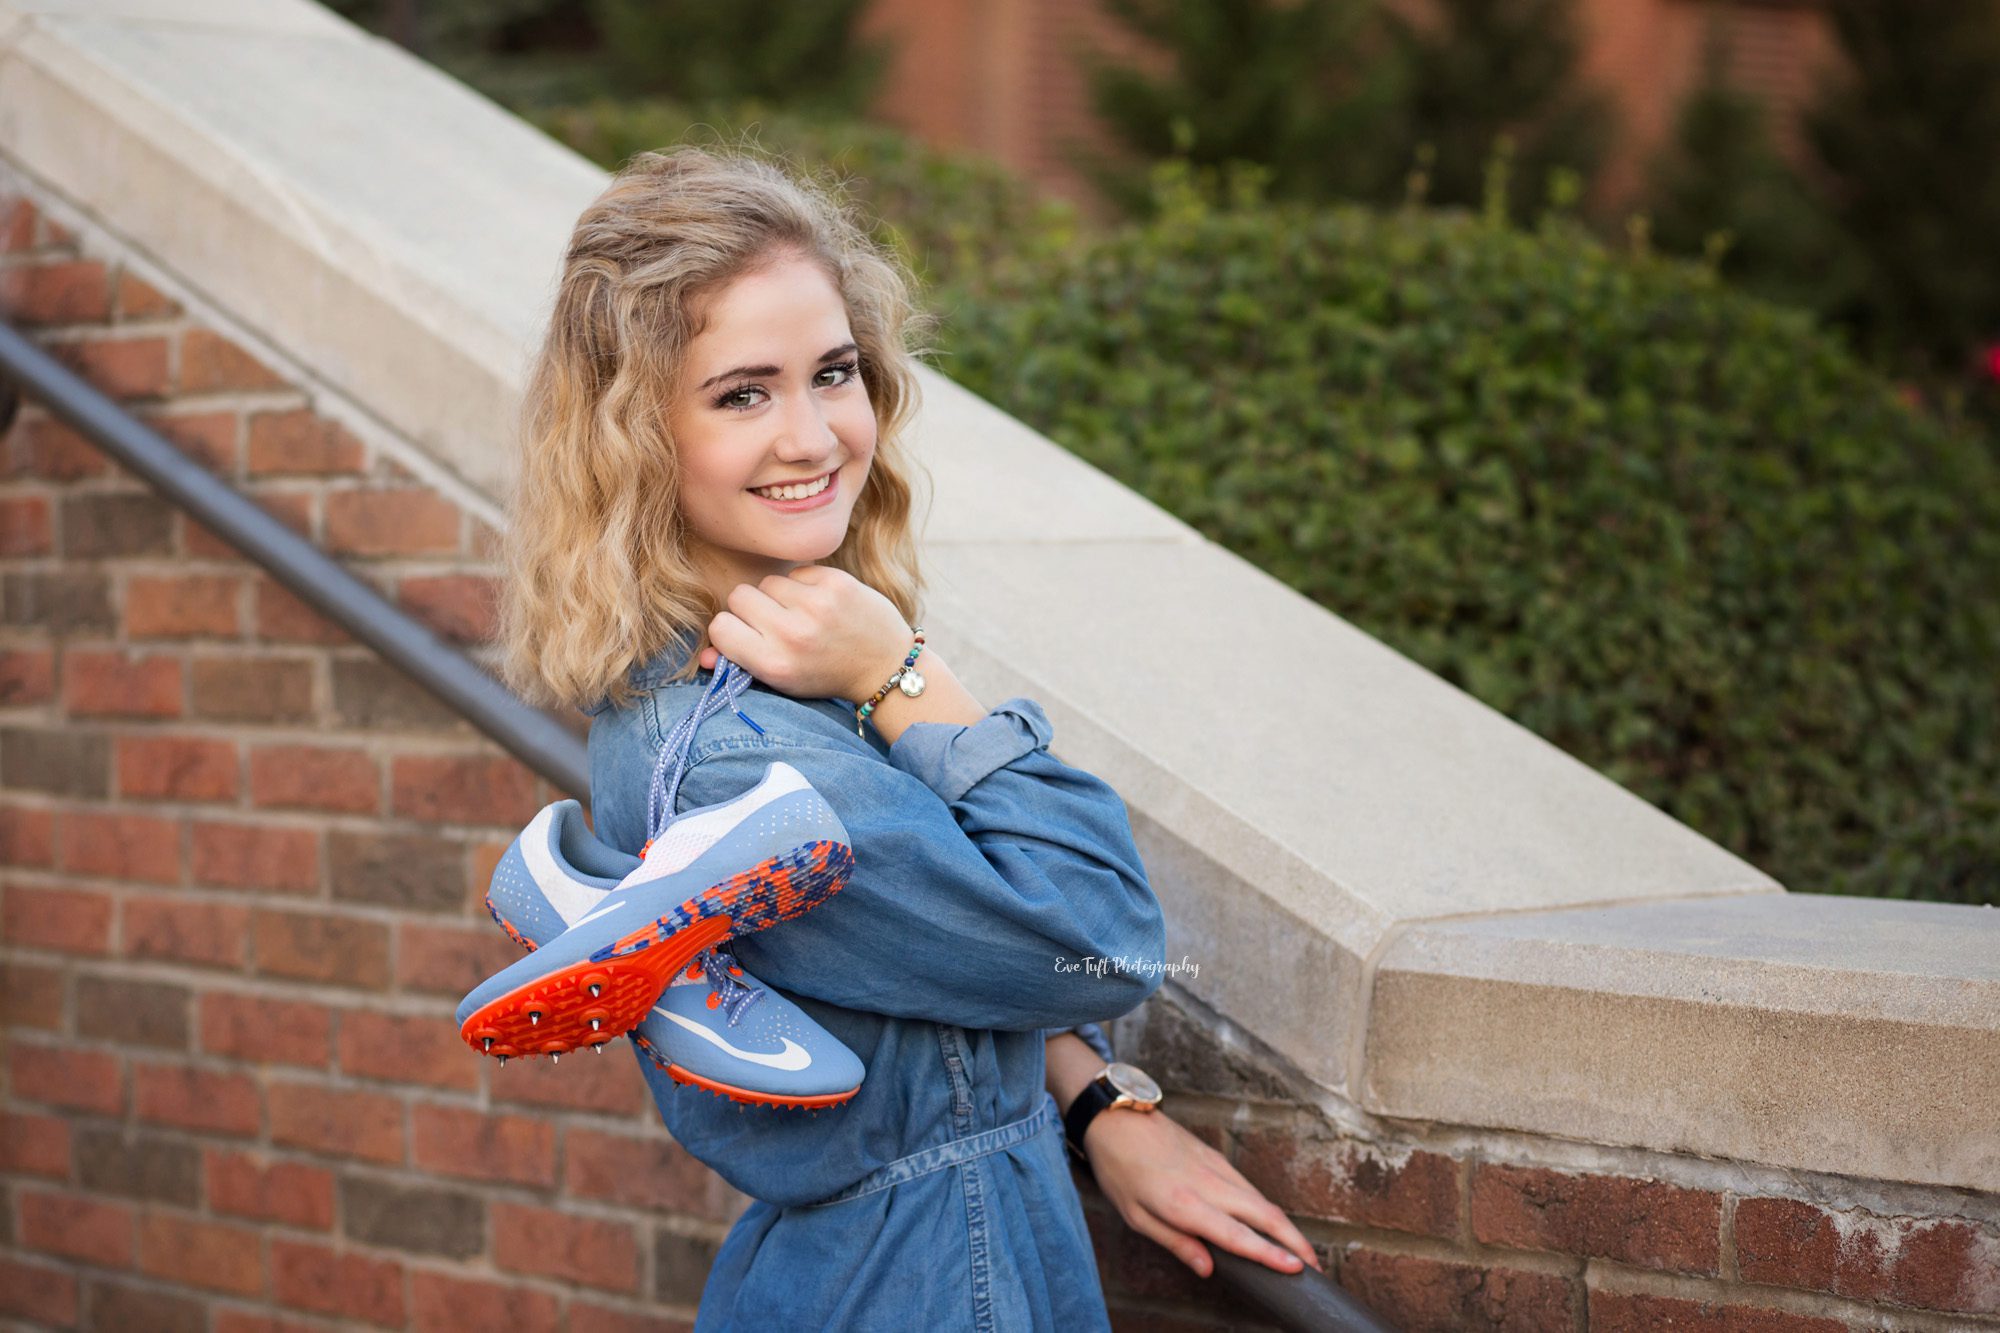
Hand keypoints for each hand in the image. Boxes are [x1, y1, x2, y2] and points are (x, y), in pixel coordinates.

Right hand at [698, 565, 911, 701]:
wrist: (885, 666)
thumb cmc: (825, 674)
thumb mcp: (782, 681)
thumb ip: (740, 664)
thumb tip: (704, 656)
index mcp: (774, 664)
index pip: (720, 627)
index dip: (731, 629)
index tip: (749, 636)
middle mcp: (793, 634)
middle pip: (739, 596)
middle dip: (753, 608)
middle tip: (777, 624)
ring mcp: (816, 606)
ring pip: (768, 582)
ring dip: (779, 595)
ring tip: (803, 615)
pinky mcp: (836, 583)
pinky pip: (797, 571)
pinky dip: (805, 585)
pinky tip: (822, 604)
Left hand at [1084, 1108, 1322, 1279]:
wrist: (1116, 1116)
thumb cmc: (1119, 1168)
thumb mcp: (1135, 1215)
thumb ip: (1175, 1243)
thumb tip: (1208, 1269)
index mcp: (1184, 1203)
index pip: (1237, 1234)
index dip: (1270, 1254)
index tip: (1297, 1269)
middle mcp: (1208, 1183)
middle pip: (1265, 1214)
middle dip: (1296, 1242)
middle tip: (1315, 1269)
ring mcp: (1216, 1166)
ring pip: (1262, 1199)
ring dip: (1286, 1227)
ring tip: (1301, 1253)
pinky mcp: (1217, 1157)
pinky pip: (1249, 1187)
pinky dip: (1267, 1209)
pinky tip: (1272, 1224)